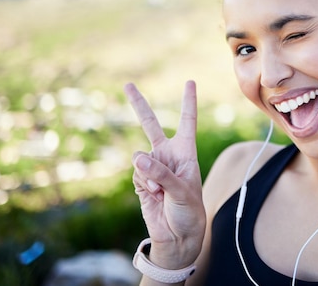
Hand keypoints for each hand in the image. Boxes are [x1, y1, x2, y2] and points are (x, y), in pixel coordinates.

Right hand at [125, 81, 205, 268]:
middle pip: (151, 125)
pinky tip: (154, 196)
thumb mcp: (182, 189)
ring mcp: (153, 167)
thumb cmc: (189, 211)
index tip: (189, 82)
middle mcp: (168, 155)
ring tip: (161, 191)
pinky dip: (144, 184)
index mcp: (186, 152)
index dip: (188, 102)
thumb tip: (137, 156)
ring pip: (140, 157)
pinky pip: (137, 173)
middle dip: (139, 105)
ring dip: (149, 174)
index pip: (187, 122)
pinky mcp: (141, 180)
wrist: (177, 235)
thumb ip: (161, 172)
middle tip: (127, 84)